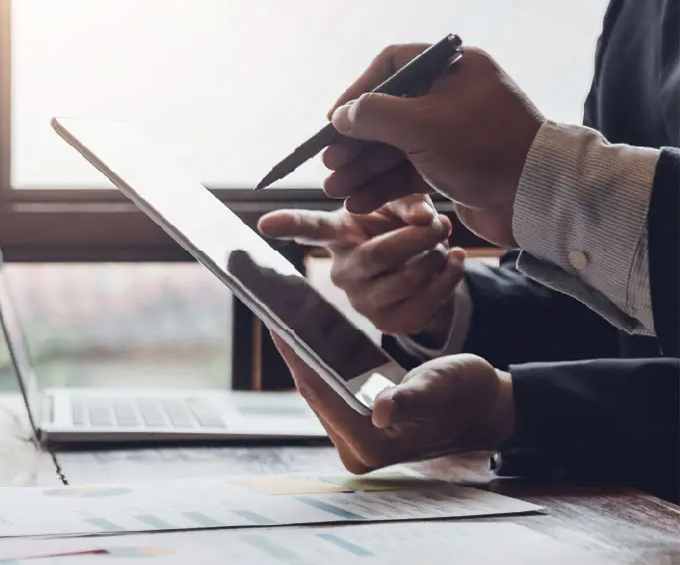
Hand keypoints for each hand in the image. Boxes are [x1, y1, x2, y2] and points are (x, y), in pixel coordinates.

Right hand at [258, 194, 465, 340]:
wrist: (422, 266)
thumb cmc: (400, 228)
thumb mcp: (400, 206)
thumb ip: (409, 202)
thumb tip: (425, 219)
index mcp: (337, 236)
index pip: (309, 229)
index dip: (287, 224)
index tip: (264, 223)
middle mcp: (341, 273)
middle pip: (379, 254)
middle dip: (418, 238)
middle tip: (442, 223)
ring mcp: (363, 303)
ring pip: (407, 279)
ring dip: (436, 257)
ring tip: (443, 244)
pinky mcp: (390, 324)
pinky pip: (426, 302)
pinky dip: (449, 277)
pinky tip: (454, 261)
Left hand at [271, 333, 514, 472]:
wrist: (486, 408)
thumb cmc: (467, 396)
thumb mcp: (440, 389)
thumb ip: (410, 400)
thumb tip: (380, 412)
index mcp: (370, 445)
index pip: (320, 391)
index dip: (295, 353)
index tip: (275, 319)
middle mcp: (356, 450)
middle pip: (314, 391)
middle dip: (294, 351)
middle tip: (274, 309)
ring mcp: (355, 441)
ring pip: (319, 389)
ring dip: (304, 355)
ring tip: (284, 317)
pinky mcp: (358, 429)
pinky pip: (330, 390)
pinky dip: (321, 363)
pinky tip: (308, 335)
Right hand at [321, 43, 544, 246]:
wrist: (538, 196)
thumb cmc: (484, 148)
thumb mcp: (421, 125)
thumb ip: (373, 115)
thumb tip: (341, 115)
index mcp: (452, 68)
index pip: (390, 66)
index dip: (357, 92)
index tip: (333, 120)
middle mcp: (452, 95)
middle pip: (387, 112)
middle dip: (354, 142)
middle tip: (329, 163)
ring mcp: (452, 132)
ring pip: (394, 146)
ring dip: (363, 169)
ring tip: (335, 190)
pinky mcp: (453, 166)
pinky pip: (409, 171)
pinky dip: (384, 185)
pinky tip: (359, 202)